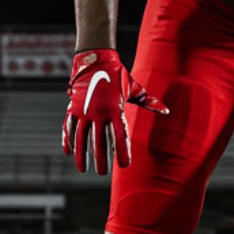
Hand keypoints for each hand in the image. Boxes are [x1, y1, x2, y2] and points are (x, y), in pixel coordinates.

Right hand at [61, 49, 167, 173]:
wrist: (95, 60)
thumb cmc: (118, 76)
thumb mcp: (134, 89)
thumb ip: (149, 103)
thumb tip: (166, 111)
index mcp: (115, 110)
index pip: (120, 136)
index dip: (122, 152)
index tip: (124, 166)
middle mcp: (98, 112)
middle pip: (99, 142)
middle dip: (101, 160)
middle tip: (102, 173)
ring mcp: (83, 111)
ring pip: (81, 138)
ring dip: (82, 155)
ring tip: (83, 170)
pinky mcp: (72, 108)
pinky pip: (69, 128)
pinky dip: (68, 141)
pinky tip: (69, 153)